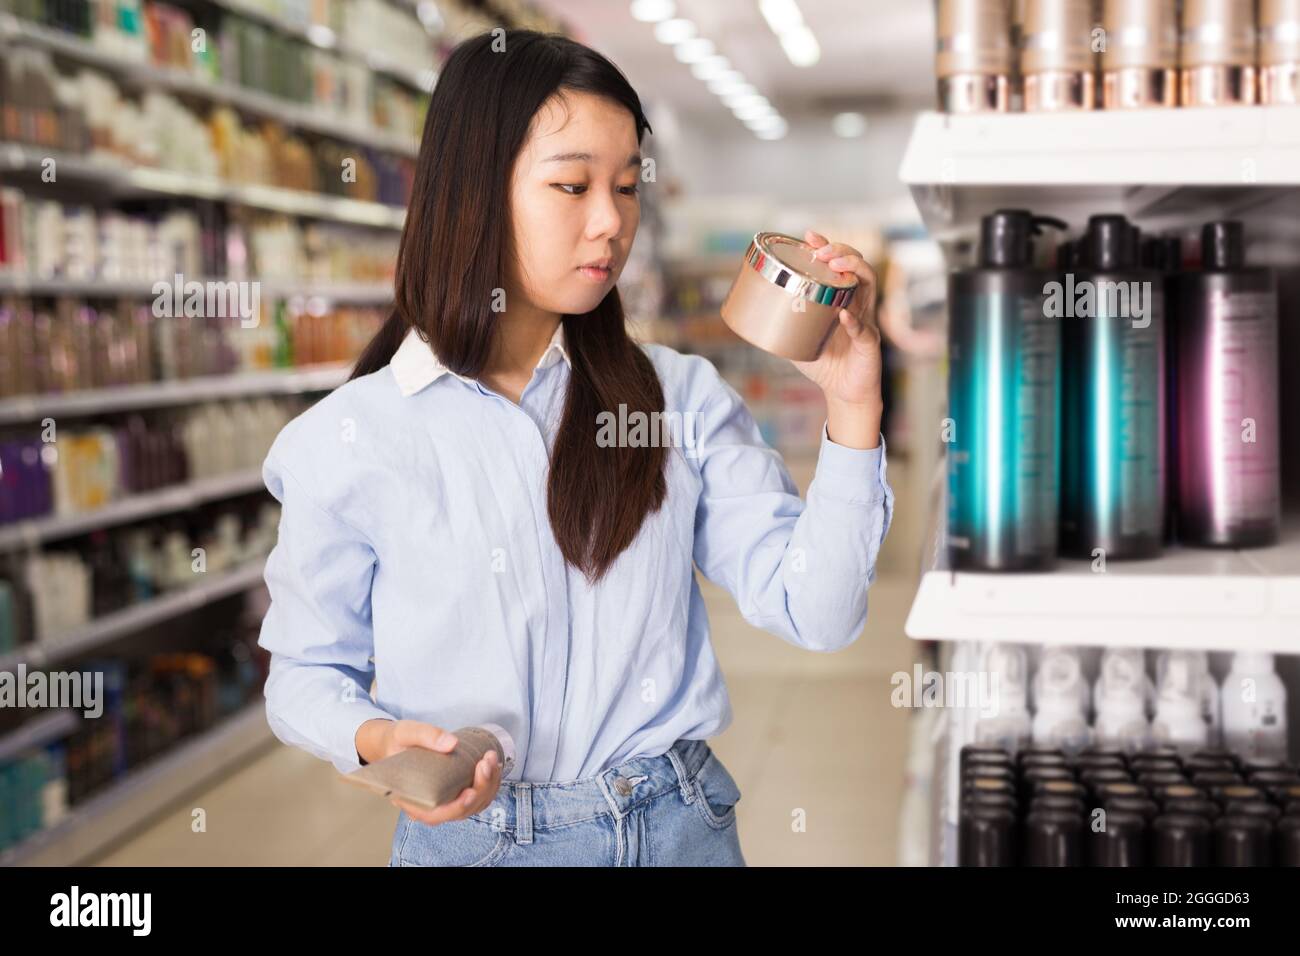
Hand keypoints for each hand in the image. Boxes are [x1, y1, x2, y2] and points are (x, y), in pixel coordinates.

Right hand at [357, 718, 503, 825]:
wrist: (397, 744)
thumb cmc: (398, 742)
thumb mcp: (405, 733)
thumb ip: (426, 735)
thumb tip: (452, 743)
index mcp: (411, 798)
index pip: (435, 815)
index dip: (455, 808)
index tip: (471, 792)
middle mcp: (429, 806)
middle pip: (461, 812)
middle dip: (480, 789)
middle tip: (486, 762)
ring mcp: (444, 801)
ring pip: (473, 806)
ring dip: (489, 785)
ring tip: (491, 758)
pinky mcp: (455, 793)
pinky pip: (477, 797)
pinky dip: (489, 784)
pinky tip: (493, 765)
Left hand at [790, 229, 882, 408]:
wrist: (844, 393)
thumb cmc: (825, 363)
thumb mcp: (799, 338)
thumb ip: (784, 324)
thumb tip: (753, 313)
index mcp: (842, 298)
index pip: (840, 264)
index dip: (828, 246)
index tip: (810, 236)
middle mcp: (858, 303)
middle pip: (858, 266)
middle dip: (841, 252)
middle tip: (821, 251)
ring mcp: (866, 320)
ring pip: (868, 285)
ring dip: (853, 271)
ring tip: (836, 265)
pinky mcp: (869, 342)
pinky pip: (864, 328)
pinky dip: (854, 321)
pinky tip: (844, 315)